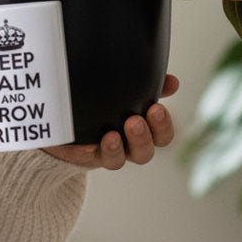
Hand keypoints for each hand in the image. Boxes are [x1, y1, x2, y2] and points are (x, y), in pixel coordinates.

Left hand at [42, 74, 179, 169]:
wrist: (69, 123)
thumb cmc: (104, 104)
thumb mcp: (126, 93)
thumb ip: (148, 87)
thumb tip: (172, 81)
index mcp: (141, 131)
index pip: (161, 136)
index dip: (162, 126)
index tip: (156, 108)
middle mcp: (126, 146)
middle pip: (144, 152)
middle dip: (143, 137)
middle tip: (135, 121)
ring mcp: (106, 152)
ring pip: (119, 159)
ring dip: (117, 148)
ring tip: (113, 134)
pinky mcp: (85, 154)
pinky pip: (94, 157)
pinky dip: (98, 150)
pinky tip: (99, 139)